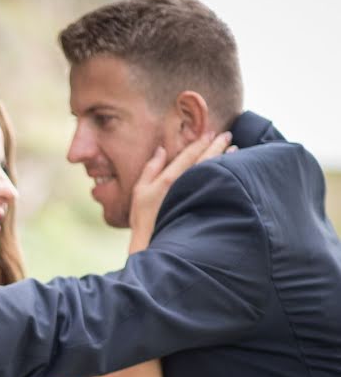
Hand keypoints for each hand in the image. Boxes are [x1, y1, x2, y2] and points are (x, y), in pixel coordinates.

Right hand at [129, 131, 234, 246]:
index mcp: (169, 178)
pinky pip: (218, 185)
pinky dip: (227, 174)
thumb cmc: (143, 219)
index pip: (189, 154)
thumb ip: (151, 168)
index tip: (211, 132)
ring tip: (236, 149)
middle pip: (206, 159)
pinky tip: (233, 170)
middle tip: (228, 135)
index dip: (200, 142)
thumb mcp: (140, 191)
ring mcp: (196, 195)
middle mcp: (186, 184)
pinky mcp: (204, 206)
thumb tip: (161, 150)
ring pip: (215, 171)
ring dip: (226, 158)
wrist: (152, 244)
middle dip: (217, 145)